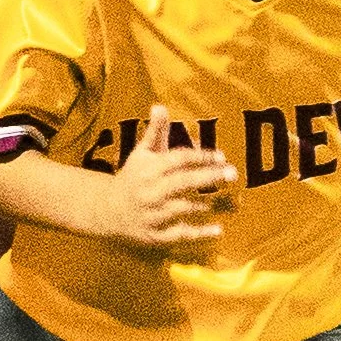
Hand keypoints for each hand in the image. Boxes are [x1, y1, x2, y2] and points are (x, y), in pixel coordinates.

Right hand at [107, 103, 237, 249]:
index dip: (200, 156)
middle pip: (183, 182)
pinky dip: (199, 234)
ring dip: (206, 204)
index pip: (178, 159)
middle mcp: (151, 191)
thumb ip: (155, 131)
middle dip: (208, 177)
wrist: (108, 210)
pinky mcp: (155, 235)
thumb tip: (159, 105)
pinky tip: (218, 230)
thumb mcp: (141, 153)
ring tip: (228, 201)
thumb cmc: (132, 176)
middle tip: (232, 173)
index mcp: (149, 169)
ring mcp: (153, 214)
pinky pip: (179, 235)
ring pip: (183, 208)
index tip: (221, 156)